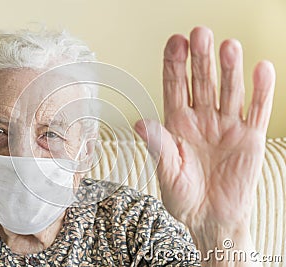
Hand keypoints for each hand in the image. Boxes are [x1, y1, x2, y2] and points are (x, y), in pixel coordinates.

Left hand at [135, 27, 274, 264]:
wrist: (210, 219)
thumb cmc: (184, 197)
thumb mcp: (166, 173)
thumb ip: (159, 147)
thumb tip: (141, 123)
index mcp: (177, 124)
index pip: (175, 87)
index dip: (175, 65)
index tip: (175, 42)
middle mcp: (202, 119)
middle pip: (202, 82)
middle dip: (201, 59)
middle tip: (200, 34)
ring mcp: (227, 126)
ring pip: (230, 91)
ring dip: (230, 69)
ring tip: (228, 47)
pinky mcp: (250, 138)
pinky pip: (257, 111)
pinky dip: (261, 92)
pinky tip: (261, 70)